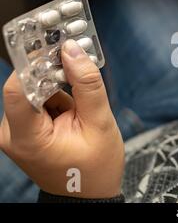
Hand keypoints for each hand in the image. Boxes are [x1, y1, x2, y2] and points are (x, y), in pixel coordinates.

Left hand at [0, 39, 123, 198]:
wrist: (88, 194)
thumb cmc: (95, 168)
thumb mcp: (99, 124)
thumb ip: (86, 85)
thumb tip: (73, 51)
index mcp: (26, 137)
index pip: (18, 88)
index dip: (37, 64)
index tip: (60, 48)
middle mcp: (12, 133)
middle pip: (26, 86)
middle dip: (54, 74)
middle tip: (79, 65)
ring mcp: (16, 131)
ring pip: (34, 89)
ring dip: (58, 85)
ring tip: (80, 101)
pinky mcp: (24, 128)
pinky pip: (37, 99)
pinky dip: (56, 96)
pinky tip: (74, 107)